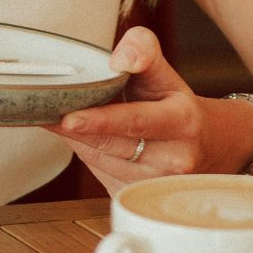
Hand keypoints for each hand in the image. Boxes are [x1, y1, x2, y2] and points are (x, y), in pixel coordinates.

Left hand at [46, 27, 215, 194]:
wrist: (210, 148)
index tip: (68, 118)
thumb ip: (143, 51)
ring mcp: (156, 187)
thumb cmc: (178, 106)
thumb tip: (119, 57)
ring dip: (77, 139)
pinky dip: (87, 153)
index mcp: (182, 122)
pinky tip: (84, 136)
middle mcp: (173, 160)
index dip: (100, 121)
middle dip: (74, 128)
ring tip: (62, 116)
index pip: (136, 122)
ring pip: (100, 162)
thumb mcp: (167, 73)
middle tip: (42, 109)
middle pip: (110, 145)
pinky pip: (101, 175)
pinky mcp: (139, 200)